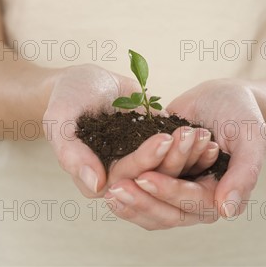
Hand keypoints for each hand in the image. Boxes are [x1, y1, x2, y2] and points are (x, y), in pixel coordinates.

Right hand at [42, 64, 214, 196]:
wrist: (83, 80)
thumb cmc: (66, 97)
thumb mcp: (60, 119)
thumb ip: (71, 153)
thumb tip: (97, 186)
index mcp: (98, 175)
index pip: (127, 173)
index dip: (147, 158)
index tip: (164, 138)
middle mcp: (122, 172)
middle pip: (153, 172)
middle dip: (175, 156)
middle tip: (193, 136)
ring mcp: (140, 158)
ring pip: (167, 164)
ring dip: (188, 154)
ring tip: (203, 134)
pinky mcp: (154, 144)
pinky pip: (173, 147)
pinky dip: (189, 144)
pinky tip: (205, 132)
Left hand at [104, 79, 265, 228]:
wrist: (225, 94)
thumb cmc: (243, 113)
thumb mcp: (251, 137)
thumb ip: (244, 173)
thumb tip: (227, 210)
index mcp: (222, 195)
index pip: (193, 203)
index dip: (169, 192)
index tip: (145, 178)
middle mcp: (199, 198)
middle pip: (169, 213)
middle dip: (143, 201)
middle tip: (118, 187)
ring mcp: (180, 187)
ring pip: (153, 207)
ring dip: (132, 200)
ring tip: (110, 187)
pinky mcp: (164, 174)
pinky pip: (144, 190)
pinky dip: (129, 187)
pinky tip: (109, 181)